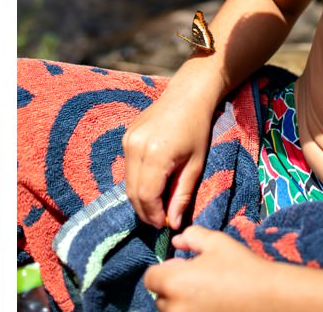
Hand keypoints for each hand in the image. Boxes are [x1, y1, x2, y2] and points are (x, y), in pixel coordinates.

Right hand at [122, 78, 216, 228]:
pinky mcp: (125, 138)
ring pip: (127, 182)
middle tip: (160, 222)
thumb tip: (173, 222)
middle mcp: (135, 148)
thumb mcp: (195, 165)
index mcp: (155, 154)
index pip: (146, 195)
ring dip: (140, 199)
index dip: (153, 215)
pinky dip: (137, 182)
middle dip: (145, 211)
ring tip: (157, 207)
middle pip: (132, 192)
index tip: (165, 226)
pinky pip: (128, 169)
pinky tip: (152, 186)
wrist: (186, 96)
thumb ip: (181, 195)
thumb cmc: (197, 129)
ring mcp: (127, 142)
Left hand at [143, 226, 273, 311]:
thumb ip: (191, 236)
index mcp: (174, 282)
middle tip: (197, 282)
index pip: (150, 279)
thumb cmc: (243, 268)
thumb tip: (177, 241)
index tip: (181, 269)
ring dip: (183, 304)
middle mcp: (176, 307)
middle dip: (173, 290)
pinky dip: (196, 311)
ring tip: (207, 295)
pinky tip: (215, 305)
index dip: (163, 272)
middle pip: (161, 299)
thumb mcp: (216, 242)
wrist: (273, 297)